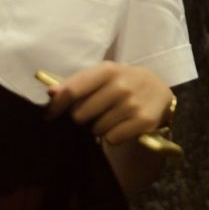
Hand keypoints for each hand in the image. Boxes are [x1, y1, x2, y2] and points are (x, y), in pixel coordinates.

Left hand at [43, 61, 173, 144]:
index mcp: (107, 70)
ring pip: (96, 129)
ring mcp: (132, 104)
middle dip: (82, 118)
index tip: (49, 115)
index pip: (72, 90)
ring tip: (111, 117)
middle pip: (80, 115)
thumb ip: (75, 84)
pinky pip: (112, 139)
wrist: (158, 89)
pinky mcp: (143, 122)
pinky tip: (121, 126)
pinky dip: (113, 137)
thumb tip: (50, 93)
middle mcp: (121, 85)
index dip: (56, 106)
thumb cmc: (121, 83)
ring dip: (99, 128)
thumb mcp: (101, 76)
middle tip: (94, 113)